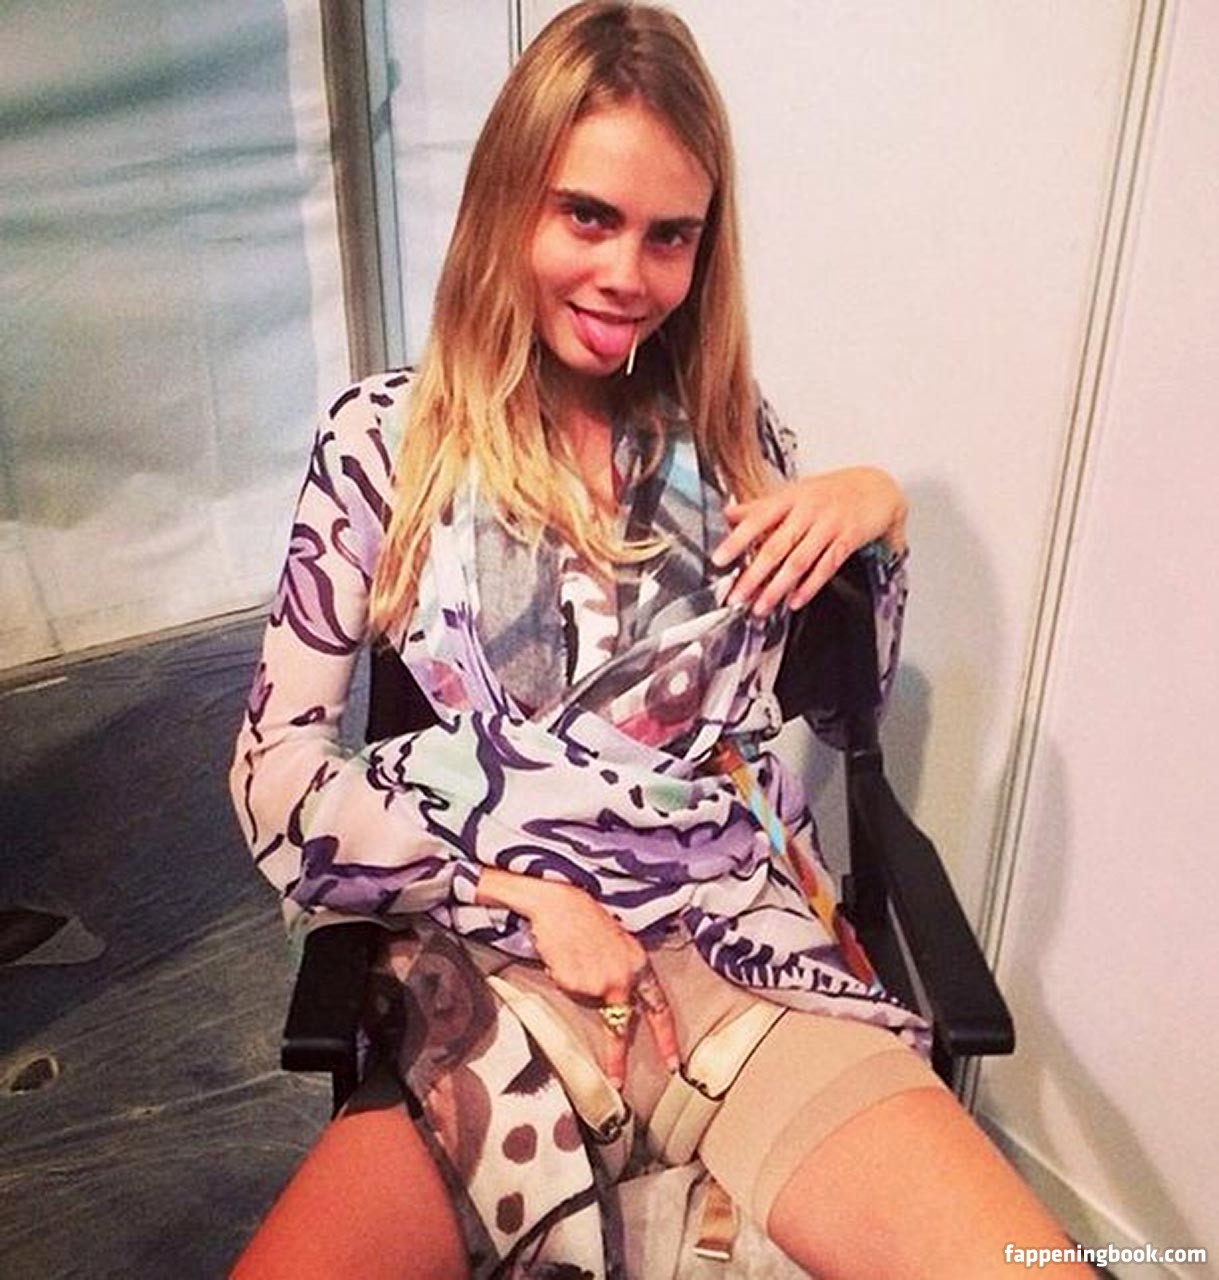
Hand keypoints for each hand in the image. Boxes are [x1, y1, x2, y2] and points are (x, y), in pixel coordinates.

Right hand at [476, 869, 679, 1087]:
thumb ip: (626, 972)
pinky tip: (564, 959)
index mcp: (639, 966)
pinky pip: (569, 992)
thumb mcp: (618, 944)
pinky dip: (565, 980)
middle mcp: (622, 978)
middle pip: (620, 1024)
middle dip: (617, 1057)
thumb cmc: (587, 920)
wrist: (558, 904)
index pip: (659, 1008)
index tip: (672, 1063)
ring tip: (575, 958)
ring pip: (588, 1001)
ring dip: (579, 987)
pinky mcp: (574, 985)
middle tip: (618, 1081)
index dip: (666, 1038)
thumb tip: (622, 1001)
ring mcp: (597, 983)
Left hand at [712, 467, 906, 616]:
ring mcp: (829, 525)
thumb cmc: (832, 492)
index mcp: (790, 498)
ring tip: (761, 607)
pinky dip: (809, 586)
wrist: (878, 486)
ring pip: (799, 560)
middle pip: (776, 546)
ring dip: (778, 587)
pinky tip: (795, 602)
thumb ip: (761, 507)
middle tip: (737, 596)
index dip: (737, 540)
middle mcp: (808, 510)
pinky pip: (826, 566)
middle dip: (754, 574)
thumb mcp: (794, 493)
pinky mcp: (849, 539)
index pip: (757, 519)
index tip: (719, 560)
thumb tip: (728, 514)